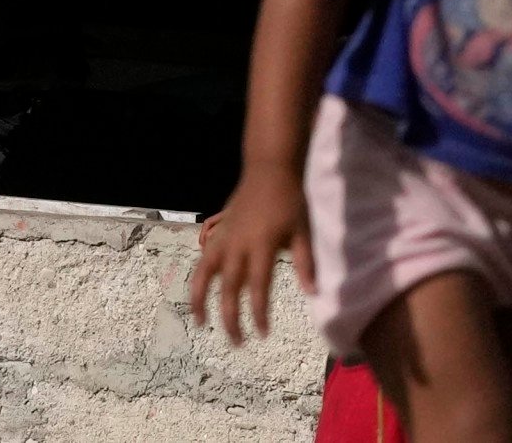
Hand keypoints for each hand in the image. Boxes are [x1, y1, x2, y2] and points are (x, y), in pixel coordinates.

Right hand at [187, 168, 311, 343]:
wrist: (269, 168)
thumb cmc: (290, 199)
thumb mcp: (302, 229)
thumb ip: (305, 262)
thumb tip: (313, 293)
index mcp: (261, 245)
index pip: (258, 287)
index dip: (259, 313)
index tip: (262, 333)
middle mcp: (237, 245)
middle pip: (229, 288)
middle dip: (231, 318)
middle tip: (237, 342)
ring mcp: (224, 238)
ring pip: (204, 275)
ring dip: (200, 300)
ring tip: (200, 323)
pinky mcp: (217, 232)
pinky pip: (203, 260)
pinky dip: (198, 278)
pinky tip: (200, 294)